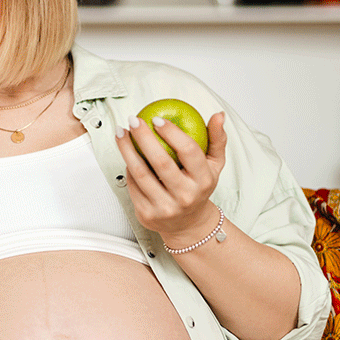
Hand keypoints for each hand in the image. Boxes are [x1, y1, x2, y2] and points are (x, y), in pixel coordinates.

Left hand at [116, 111, 227, 240]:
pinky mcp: (147, 214)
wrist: (188, 224)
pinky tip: (125, 154)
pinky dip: (127, 167)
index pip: (188, 151)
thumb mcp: (214, 165)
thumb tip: (218, 116)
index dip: (171, 132)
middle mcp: (185, 196)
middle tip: (134, 120)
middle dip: (143, 137)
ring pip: (140, 173)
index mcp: (203, 181)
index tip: (157, 119)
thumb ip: (216, 139)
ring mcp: (165, 207)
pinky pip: (132, 185)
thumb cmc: (199, 188)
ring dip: (126, 149)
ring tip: (121, 133)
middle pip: (160, 161)